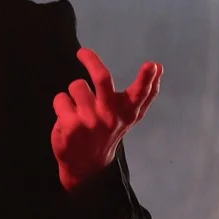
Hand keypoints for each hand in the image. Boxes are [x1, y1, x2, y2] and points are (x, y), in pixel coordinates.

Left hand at [52, 48, 162, 190]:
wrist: (86, 166)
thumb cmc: (107, 132)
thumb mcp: (127, 117)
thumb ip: (142, 94)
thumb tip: (158, 66)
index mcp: (127, 113)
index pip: (141, 94)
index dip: (147, 79)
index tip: (153, 65)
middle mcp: (110, 115)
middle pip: (103, 78)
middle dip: (92, 61)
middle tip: (82, 52)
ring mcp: (90, 120)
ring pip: (76, 85)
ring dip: (74, 92)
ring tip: (77, 107)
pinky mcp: (70, 125)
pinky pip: (60, 98)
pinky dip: (61, 104)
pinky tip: (67, 118)